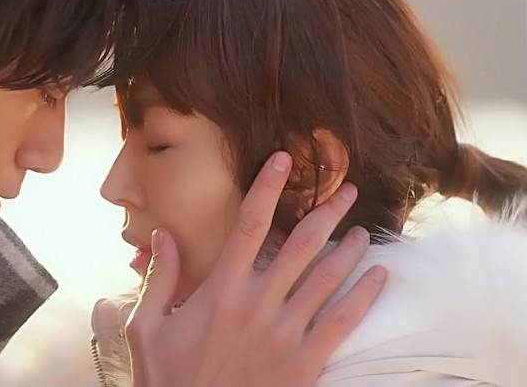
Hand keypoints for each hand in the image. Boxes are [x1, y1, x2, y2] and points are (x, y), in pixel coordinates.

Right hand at [125, 151, 386, 386]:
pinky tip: (379, 277)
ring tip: (364, 229)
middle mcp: (258, 304)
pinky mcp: (305, 362)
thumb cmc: (168, 377)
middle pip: (301, 246)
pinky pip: (342, 323)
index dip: (267, 188)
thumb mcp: (147, 327)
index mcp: (220, 290)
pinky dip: (364, 297)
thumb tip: (162, 234)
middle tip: (347, 189)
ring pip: (327, 279)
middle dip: (326, 212)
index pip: (249, 226)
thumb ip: (159, 278)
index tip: (282, 161)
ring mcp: (285, 333)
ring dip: (350, 249)